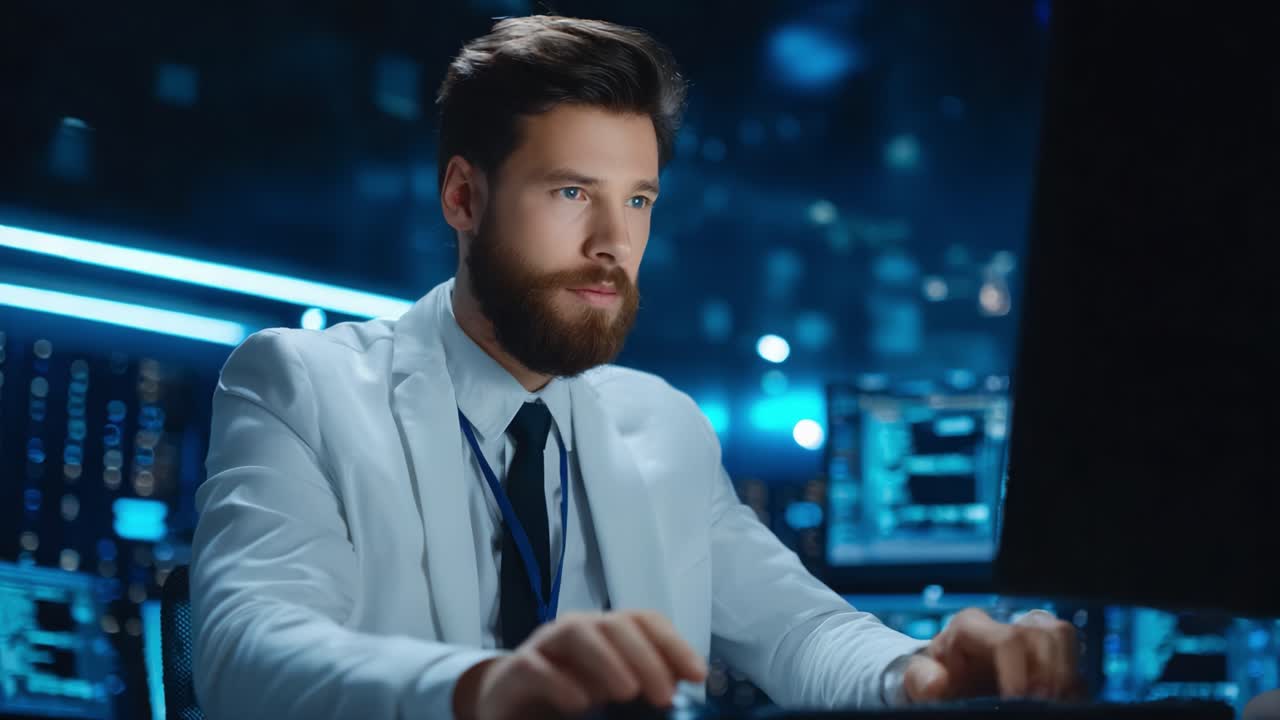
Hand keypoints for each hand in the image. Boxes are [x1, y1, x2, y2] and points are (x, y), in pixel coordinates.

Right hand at [452, 610, 707, 719]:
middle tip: (664, 696)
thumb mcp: (612, 697)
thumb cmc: (568, 697)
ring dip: (606, 660)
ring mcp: (545, 646)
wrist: (509, 707)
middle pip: (615, 624)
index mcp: (608, 634)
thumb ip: (643, 692)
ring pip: (577, 633)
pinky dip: (559, 682)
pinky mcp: (515, 671)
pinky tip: (579, 703)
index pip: (646, 621)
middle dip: (645, 656)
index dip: (674, 644)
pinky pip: (536, 666)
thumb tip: (680, 695)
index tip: (697, 675)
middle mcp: (579, 630)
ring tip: (626, 693)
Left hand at [903, 608, 1083, 702]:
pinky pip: (1073, 657)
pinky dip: (1072, 682)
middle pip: (1045, 631)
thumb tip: (937, 683)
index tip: (1018, 700)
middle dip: (1050, 672)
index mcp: (970, 627)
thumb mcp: (919, 680)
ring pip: (1064, 635)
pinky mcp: (1046, 654)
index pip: (1008, 640)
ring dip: (1066, 672)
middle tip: (1043, 704)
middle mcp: (1003, 625)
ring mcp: (1027, 636)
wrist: (946, 683)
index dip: (1019, 672)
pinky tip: (1061, 701)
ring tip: (1053, 702)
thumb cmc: (933, 679)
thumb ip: (921, 679)